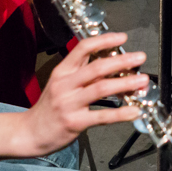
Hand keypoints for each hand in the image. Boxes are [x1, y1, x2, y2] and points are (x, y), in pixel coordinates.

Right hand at [19, 33, 147, 153]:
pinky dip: (121, 114)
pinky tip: (134, 111)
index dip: (104, 40)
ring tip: (142, 81)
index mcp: (62, 71)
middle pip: (97, 67)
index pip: (83, 48)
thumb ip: (83, 73)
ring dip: (125, 83)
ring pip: (101, 88)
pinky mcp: (74, 122)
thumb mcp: (61, 84)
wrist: (30, 132)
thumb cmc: (49, 107)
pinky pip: (102, 116)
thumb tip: (112, 64)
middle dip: (122, 61)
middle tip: (140, 57)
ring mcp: (69, 104)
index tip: (122, 37)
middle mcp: (65, 84)